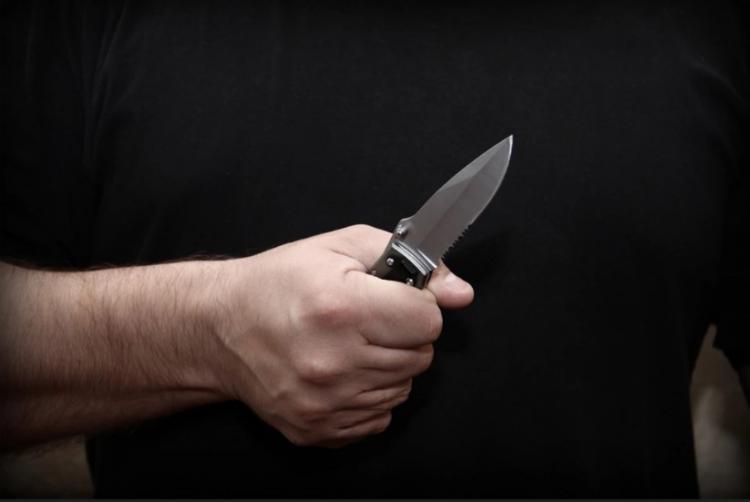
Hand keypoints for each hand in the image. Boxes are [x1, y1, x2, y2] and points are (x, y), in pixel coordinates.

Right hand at [209, 225, 472, 447]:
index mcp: (342, 309)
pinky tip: (342, 372)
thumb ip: (409, 261)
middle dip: (403, 334)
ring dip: (388, 366)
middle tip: (368, 320)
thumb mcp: (340, 247)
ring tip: (351, 344)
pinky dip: (370, 395)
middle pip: (420, 356)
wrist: (220, 327)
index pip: (429, 320)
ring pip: (403, 388)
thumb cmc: (278, 283)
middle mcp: (334, 361)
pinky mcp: (317, 428)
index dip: (417, 305)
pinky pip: (378, 417)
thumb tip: (459, 291)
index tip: (396, 300)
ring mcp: (325, 402)